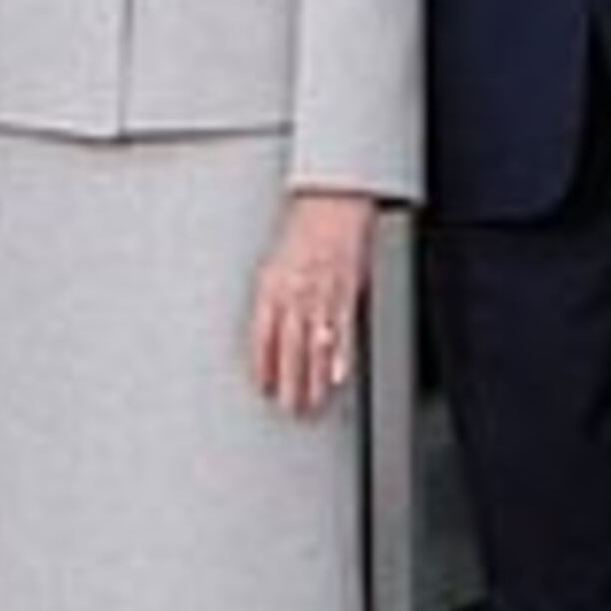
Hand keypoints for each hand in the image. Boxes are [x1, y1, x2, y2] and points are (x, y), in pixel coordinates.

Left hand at [249, 190, 378, 415]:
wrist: (333, 201)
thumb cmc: (303, 228)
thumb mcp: (276, 262)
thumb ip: (273, 297)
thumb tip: (270, 332)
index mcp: (271, 286)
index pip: (262, 337)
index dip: (263, 366)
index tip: (264, 388)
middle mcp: (294, 293)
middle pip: (289, 349)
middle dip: (288, 383)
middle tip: (290, 409)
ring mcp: (322, 294)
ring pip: (315, 346)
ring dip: (313, 379)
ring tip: (312, 404)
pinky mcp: (348, 292)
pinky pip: (344, 331)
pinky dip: (341, 357)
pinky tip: (338, 377)